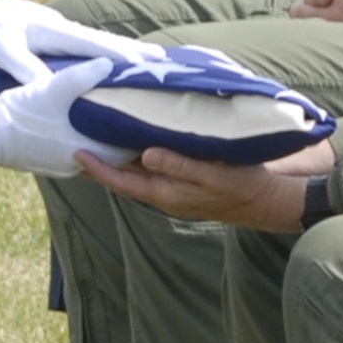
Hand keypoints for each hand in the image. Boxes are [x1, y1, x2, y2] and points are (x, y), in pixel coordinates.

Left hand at [0, 0, 164, 83]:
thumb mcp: (2, 49)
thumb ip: (25, 67)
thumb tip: (49, 86)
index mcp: (54, 29)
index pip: (96, 44)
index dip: (124, 55)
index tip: (151, 63)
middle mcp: (62, 29)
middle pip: (105, 44)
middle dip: (135, 54)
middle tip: (167, 62)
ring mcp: (59, 35)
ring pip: (98, 48)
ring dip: (123, 57)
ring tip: (152, 67)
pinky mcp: (54, 42)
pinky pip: (86, 53)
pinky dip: (104, 60)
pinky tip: (114, 71)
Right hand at [0, 58, 132, 176]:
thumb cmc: (21, 114)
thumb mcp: (54, 88)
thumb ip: (85, 75)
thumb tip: (110, 63)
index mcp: (85, 153)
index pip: (127, 150)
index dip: (141, 133)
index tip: (153, 115)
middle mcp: (78, 164)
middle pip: (112, 150)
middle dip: (124, 131)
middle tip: (138, 108)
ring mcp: (62, 163)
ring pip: (94, 148)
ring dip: (104, 132)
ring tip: (115, 109)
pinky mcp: (49, 158)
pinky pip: (76, 147)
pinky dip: (85, 134)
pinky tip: (85, 116)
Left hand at [76, 139, 335, 229]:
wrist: (266, 201)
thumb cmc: (241, 186)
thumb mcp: (212, 175)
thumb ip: (180, 165)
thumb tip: (147, 155)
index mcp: (167, 194)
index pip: (122, 182)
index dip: (98, 169)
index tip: (76, 153)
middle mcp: (164, 194)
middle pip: (123, 179)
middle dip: (100, 165)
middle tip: (75, 145)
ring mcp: (173, 191)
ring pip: (136, 174)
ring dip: (117, 160)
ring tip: (97, 141)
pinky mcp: (182, 184)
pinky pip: (151, 171)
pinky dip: (136, 158)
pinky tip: (133, 144)